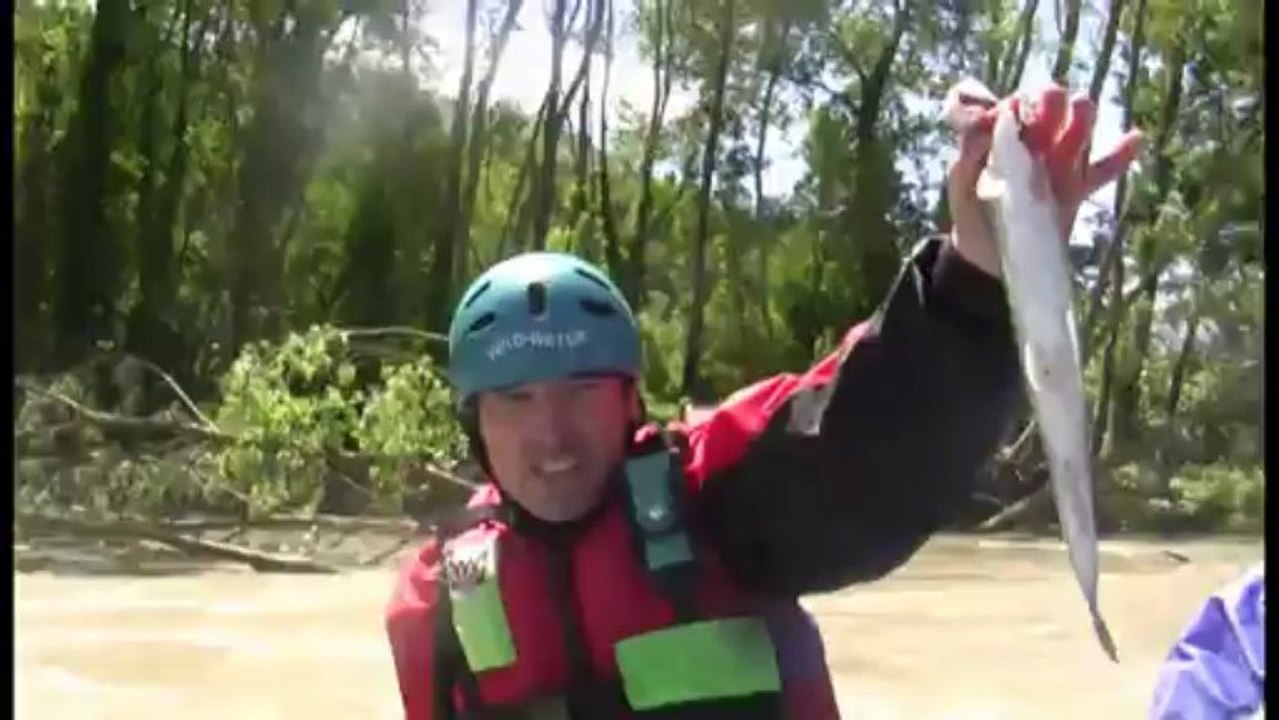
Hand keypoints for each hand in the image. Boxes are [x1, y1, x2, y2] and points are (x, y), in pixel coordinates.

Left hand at [944, 81, 1143, 276]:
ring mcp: (1059, 163)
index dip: (1016, 104)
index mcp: (1004, 134)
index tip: (1006, 114)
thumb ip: (971, 145)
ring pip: (1077, 134)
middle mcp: (1035, 141)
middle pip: (1051, 110)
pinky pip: (1102, 171)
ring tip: (1083, 108)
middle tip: (1050, 100)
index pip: (1016, 105)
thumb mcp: (960, 176)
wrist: (985, 257)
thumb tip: (989, 115)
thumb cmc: (971, 209)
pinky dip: (1119, 157)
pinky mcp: (1075, 189)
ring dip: (1082, 120)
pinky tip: (1135, 139)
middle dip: (1051, 103)